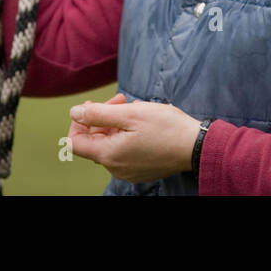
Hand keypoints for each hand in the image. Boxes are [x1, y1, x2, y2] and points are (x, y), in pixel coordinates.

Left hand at [68, 93, 202, 183]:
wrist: (196, 146)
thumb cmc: (165, 128)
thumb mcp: (129, 114)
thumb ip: (97, 114)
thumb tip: (74, 112)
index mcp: (109, 155)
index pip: (75, 142)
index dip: (78, 122)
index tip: (93, 107)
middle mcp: (115, 168)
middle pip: (94, 141)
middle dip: (102, 118)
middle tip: (121, 100)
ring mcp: (128, 171)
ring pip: (110, 144)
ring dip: (115, 124)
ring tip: (134, 108)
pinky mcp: (140, 170)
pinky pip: (123, 151)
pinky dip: (126, 134)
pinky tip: (141, 122)